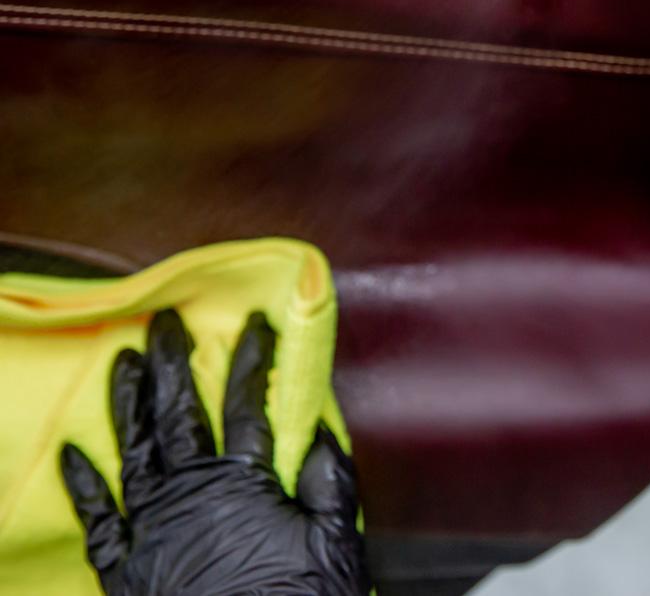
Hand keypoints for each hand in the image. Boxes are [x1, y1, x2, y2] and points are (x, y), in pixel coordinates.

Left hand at [60, 309, 370, 594]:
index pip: (247, 406)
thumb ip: (329, 486)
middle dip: (171, 363)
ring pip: (134, 453)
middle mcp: (190, 498)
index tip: (254, 323)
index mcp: (242, 486)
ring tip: (123, 362)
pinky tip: (72, 453)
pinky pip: (97, 520)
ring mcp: (151, 531)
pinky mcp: (124, 569)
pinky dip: (84, 485)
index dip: (252, 360)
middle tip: (164, 323)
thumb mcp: (334, 546)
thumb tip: (320, 435)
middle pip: (179, 416)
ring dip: (127, 404)